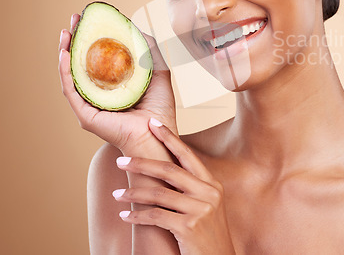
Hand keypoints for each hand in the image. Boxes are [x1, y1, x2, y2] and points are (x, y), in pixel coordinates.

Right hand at [58, 13, 177, 156]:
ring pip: (71, 75)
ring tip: (66, 32)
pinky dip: (65, 72)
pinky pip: (71, 90)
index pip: (96, 59)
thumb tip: (137, 29)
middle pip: (80, 64)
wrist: (159, 133)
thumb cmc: (160, 109)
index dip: (92, 39)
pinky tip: (65, 54)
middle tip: (75, 19)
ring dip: (65, 52)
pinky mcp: (86, 115)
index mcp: (112, 87)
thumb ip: (149, 51)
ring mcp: (90, 106)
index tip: (90, 20)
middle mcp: (98, 96)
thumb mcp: (157, 71)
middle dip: (76, 40)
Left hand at [112, 118, 235, 254]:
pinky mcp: (188, 228)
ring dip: (133, 193)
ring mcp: (200, 210)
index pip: (187, 155)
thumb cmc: (208, 234)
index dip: (169, 138)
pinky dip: (137, 215)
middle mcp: (208, 193)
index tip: (152, 123)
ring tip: (116, 195)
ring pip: (159, 193)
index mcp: (212, 184)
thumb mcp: (206, 206)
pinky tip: (125, 215)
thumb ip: (191, 188)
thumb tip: (164, 168)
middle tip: (121, 160)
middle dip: (142, 163)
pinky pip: (155, 216)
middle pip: (169, 170)